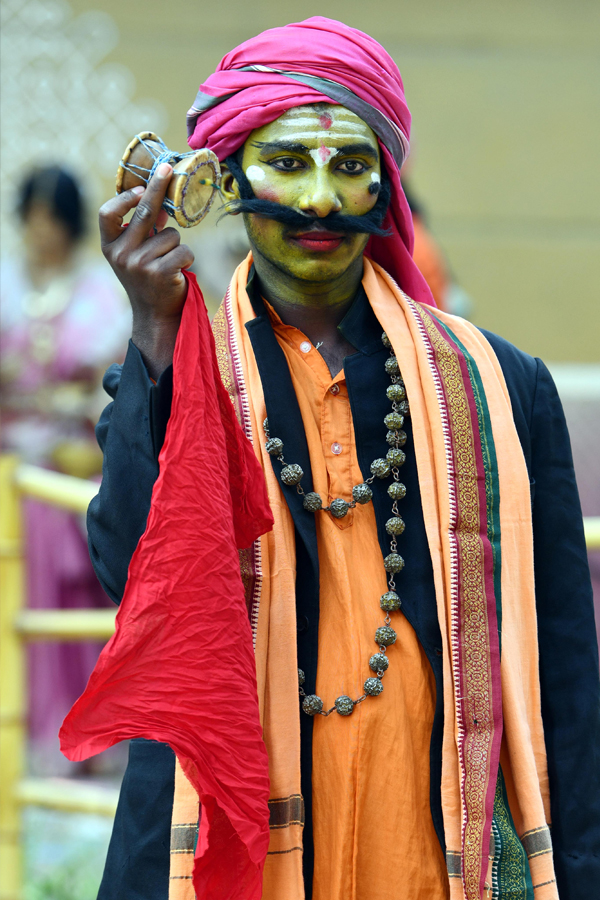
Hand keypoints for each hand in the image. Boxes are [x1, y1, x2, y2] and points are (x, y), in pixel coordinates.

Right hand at [99, 163, 194, 376]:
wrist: (155, 315)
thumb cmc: (148, 279)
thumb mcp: (135, 254)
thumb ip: (142, 229)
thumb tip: (157, 198)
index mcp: (109, 246)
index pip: (107, 214)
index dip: (123, 198)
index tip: (140, 187)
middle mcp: (120, 254)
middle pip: (143, 212)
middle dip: (158, 187)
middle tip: (168, 169)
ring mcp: (139, 265)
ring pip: (171, 235)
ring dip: (176, 246)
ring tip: (169, 264)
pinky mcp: (160, 273)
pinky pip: (184, 250)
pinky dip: (187, 259)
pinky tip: (178, 273)